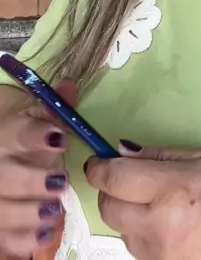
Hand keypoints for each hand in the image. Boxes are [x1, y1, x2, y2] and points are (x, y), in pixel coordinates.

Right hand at [0, 79, 76, 257]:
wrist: (3, 163)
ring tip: (54, 211)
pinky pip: (5, 239)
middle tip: (59, 183)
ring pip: (2, 210)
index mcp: (5, 136)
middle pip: (4, 177)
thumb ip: (54, 111)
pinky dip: (25, 239)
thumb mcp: (34, 123)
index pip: (16, 133)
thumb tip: (70, 86)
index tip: (60, 140)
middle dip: (31, 182)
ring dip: (29, 213)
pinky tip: (45, 232)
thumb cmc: (21, 144)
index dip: (36, 136)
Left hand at [85, 142, 200, 259]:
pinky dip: (141, 233)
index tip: (97, 162)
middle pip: (109, 207)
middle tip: (127, 179)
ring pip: (120, 230)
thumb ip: (158, 155)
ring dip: (127, 213)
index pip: (114, 178)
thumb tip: (122, 151)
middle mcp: (159, 226)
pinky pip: (137, 248)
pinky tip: (165, 224)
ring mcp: (160, 255)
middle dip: (111, 190)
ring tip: (157, 203)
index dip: (98, 167)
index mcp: (170, 190)